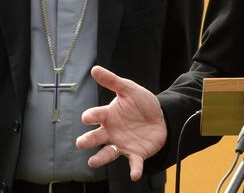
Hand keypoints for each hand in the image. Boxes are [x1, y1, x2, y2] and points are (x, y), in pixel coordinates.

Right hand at [76, 66, 166, 180]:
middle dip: (87, 140)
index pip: (96, 116)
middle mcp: (111, 132)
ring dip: (100, 158)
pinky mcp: (136, 154)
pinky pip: (133, 163)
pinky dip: (134, 170)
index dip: (91, 116)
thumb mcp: (129, 89)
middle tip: (81, 143)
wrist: (162, 117)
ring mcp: (122, 144)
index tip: (87, 117)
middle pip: (95, 138)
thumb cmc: (141, 104)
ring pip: (107, 154)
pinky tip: (134, 175)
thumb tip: (94, 69)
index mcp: (108, 116)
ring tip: (93, 162)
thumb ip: (112, 81)